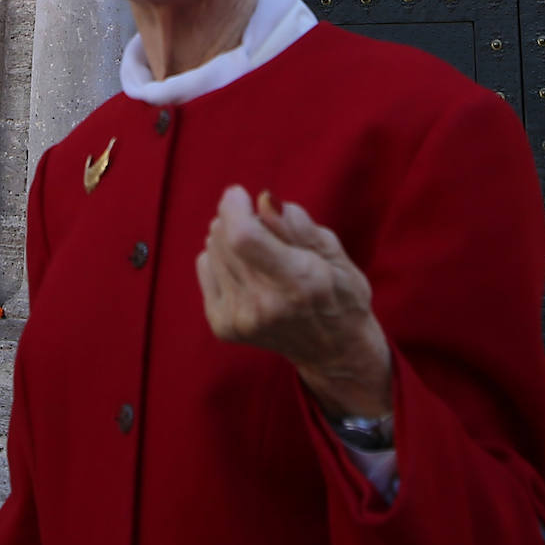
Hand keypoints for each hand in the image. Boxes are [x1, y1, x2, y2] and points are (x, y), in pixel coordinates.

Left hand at [195, 185, 392, 418]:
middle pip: (223, 239)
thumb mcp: (332, 251)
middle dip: (235, 218)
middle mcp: (264, 305)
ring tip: (259, 252)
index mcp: (299, 283)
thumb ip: (297, 225)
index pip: (243, 237)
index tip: (240, 194)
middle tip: (261, 224)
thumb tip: (262, 201)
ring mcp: (240, 320)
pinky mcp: (223, 326)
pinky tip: (247, 271)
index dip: (233, 208)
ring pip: (211, 249)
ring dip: (228, 238)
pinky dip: (220, 259)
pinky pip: (204, 266)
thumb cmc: (339, 292)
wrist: (333, 350)